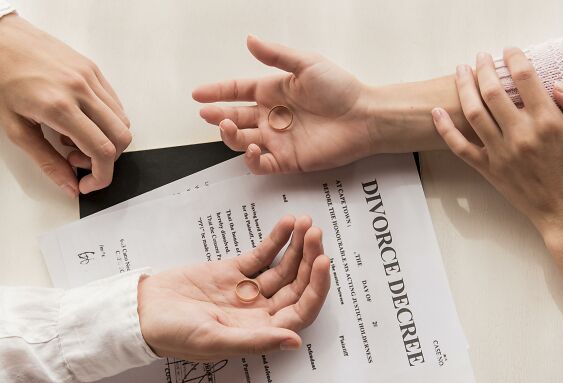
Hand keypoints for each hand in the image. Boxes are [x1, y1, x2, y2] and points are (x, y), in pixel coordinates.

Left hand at [0, 14, 131, 195]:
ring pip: (122, 122)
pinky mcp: (93, 70)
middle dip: (105, 160)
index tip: (87, 184)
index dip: (101, 176)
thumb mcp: (16, 129)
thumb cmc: (0, 81)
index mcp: (58, 107)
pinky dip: (105, 122)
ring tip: (74, 137)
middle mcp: (80, 90)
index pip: (101, 150)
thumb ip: (47, 162)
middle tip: (76, 160)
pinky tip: (80, 120)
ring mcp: (90, 77)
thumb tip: (69, 186)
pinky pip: (114, 104)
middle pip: (120, 138)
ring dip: (105, 140)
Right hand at [137, 215, 330, 360]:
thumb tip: (295, 342)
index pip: (301, 311)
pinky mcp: (233, 271)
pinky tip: (287, 223)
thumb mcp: (214, 339)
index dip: (316, 289)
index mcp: (259, 332)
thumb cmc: (174, 335)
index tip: (321, 262)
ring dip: (296, 247)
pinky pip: (261, 255)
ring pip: (283, 268)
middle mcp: (259, 312)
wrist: (142, 311)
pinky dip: (275, 240)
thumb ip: (256, 340)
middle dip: (309, 260)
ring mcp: (247, 290)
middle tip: (315, 235)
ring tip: (305, 223)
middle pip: (296, 286)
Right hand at [192, 35, 372, 174]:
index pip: (238, 91)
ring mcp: (278, 139)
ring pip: (243, 141)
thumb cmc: (340, 88)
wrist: (364, 117)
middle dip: (218, 116)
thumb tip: (250, 40)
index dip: (217, 92)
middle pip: (235, 118)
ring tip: (228, 127)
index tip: (198, 94)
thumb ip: (276, 56)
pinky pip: (261, 164)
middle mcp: (272, 116)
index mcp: (274, 92)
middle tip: (207, 114)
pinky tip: (252, 149)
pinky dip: (251, 160)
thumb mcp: (306, 64)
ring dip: (230, 136)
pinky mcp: (288, 160)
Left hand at [432, 48, 562, 235]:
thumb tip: (556, 85)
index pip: (526, 79)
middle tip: (480, 57)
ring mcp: (500, 152)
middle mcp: (520, 134)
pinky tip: (435, 113)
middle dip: (483, 68)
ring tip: (461, 71)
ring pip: (473, 113)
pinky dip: (445, 129)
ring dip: (463, 88)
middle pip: (493, 91)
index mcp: (548, 122)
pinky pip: (459, 147)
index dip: (514, 59)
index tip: (509, 51)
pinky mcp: (488, 168)